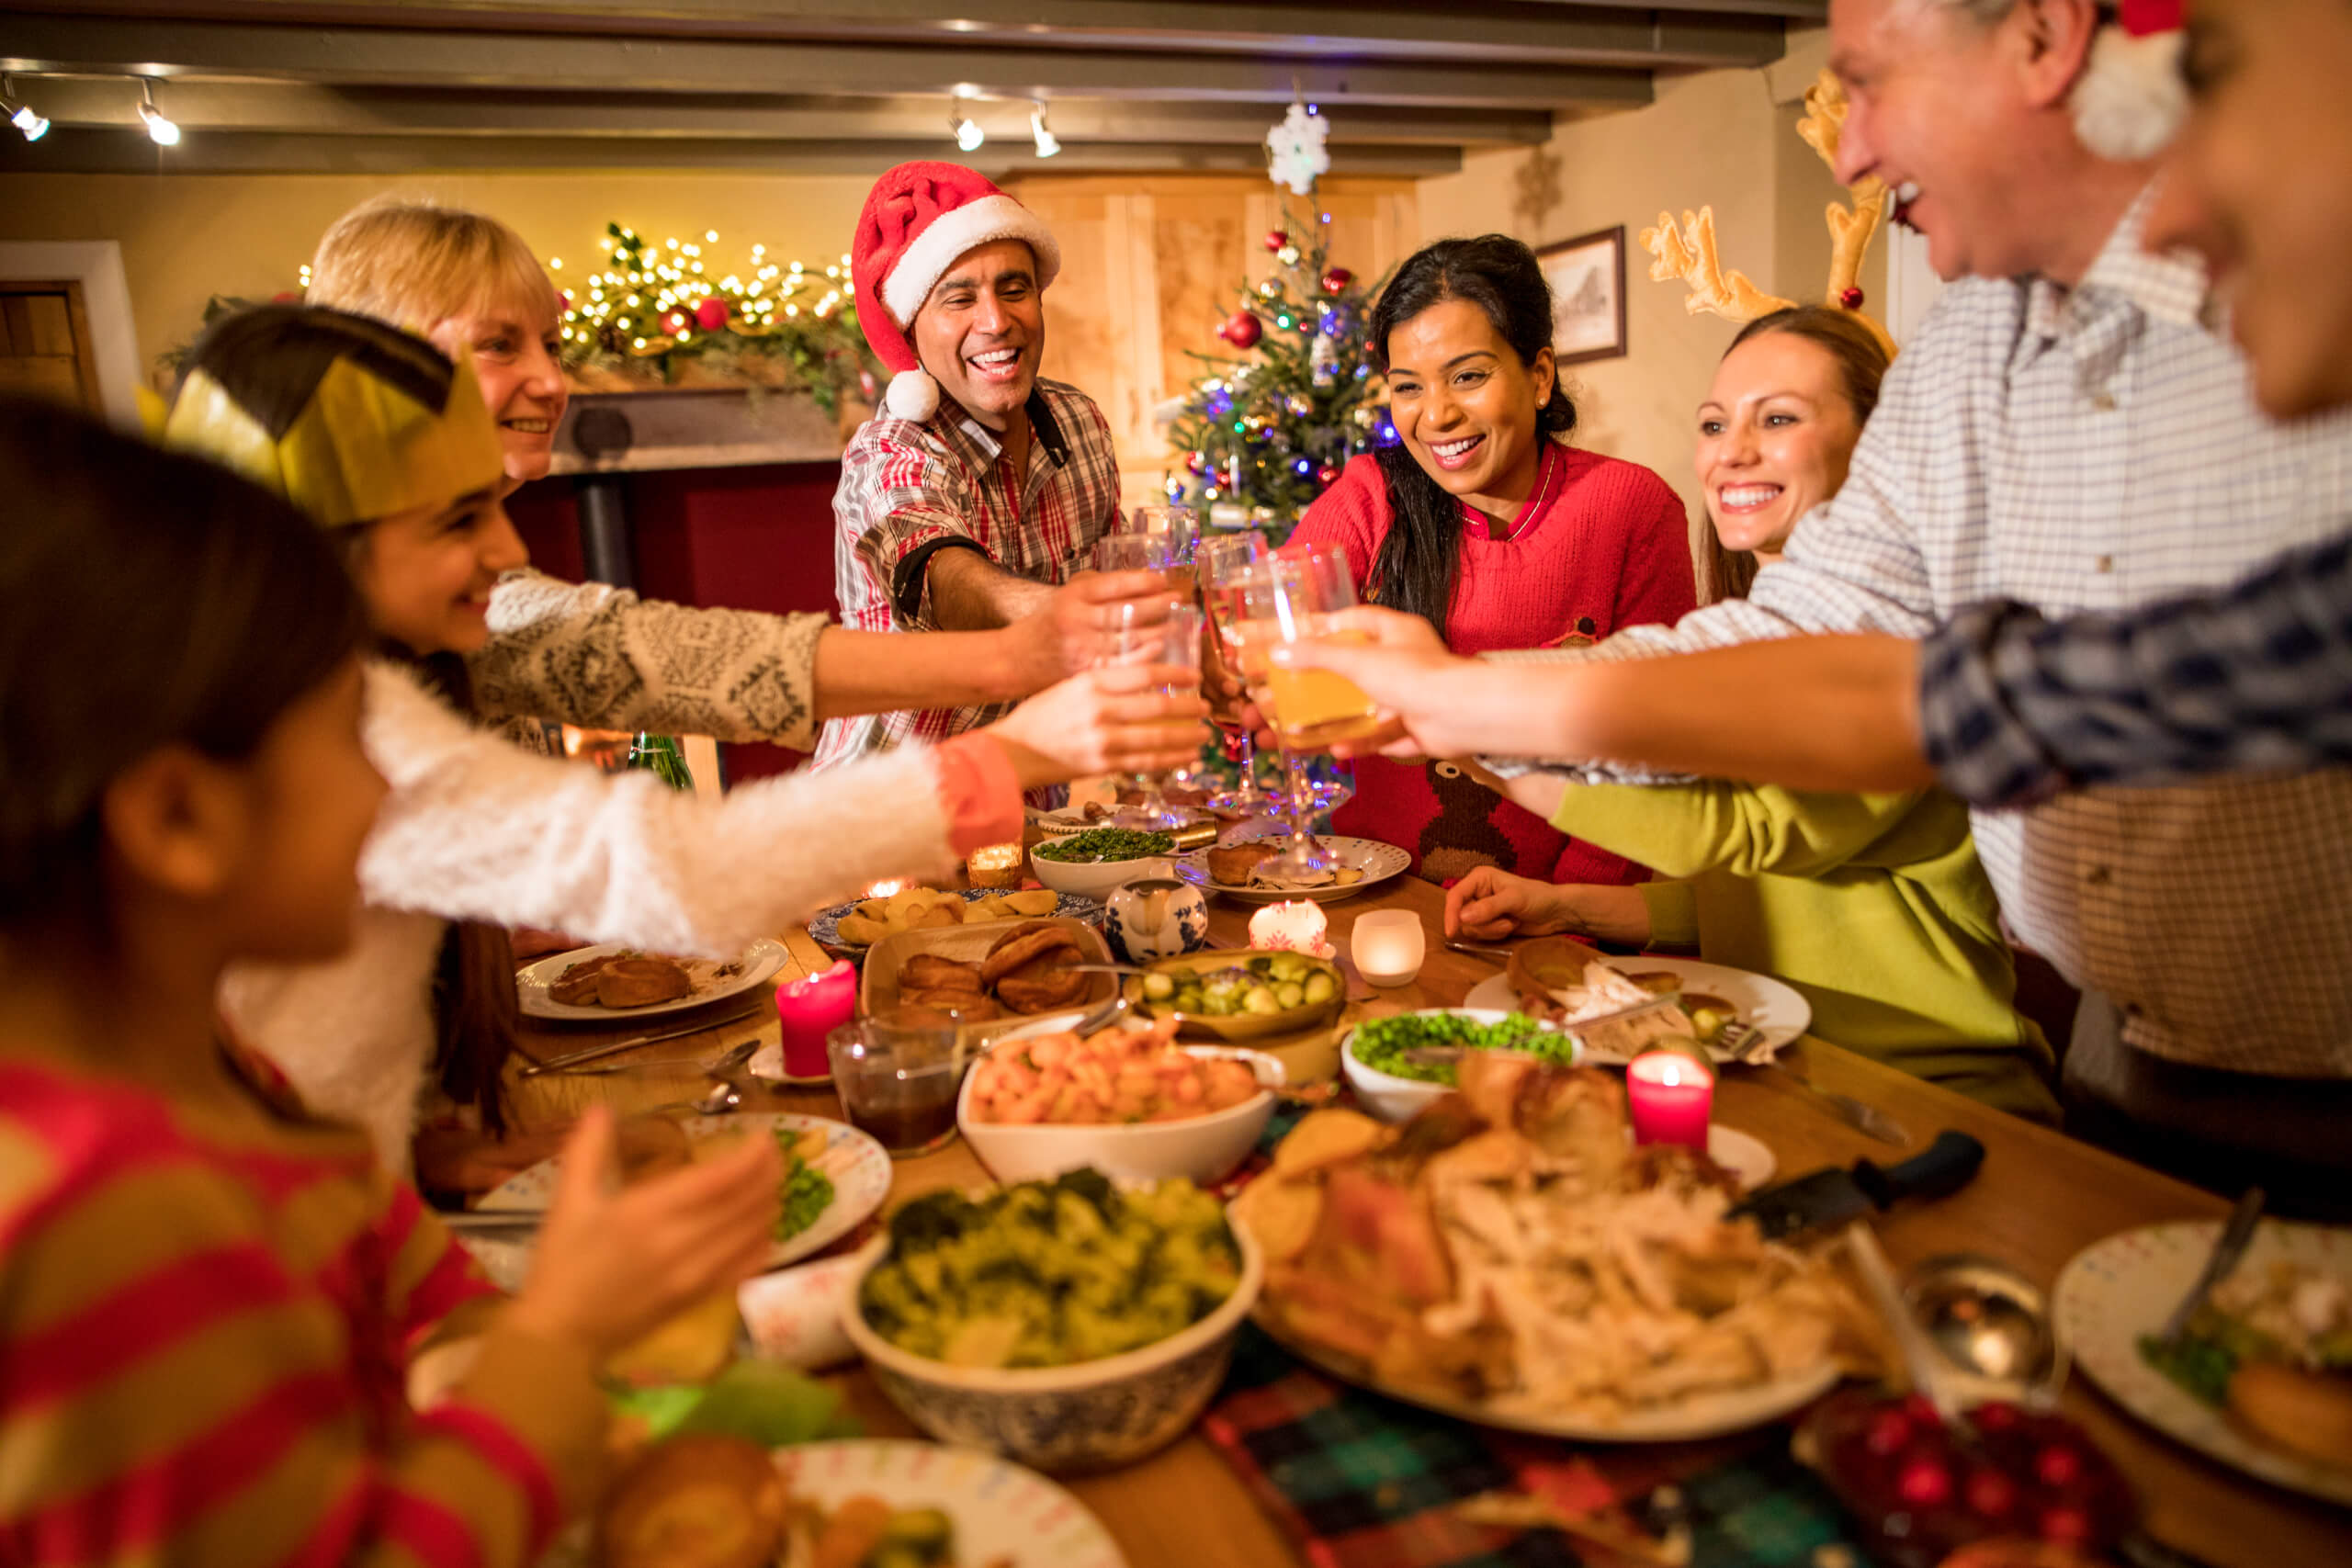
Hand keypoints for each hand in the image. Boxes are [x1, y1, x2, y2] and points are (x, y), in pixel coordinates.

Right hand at [503, 1108, 780, 1359]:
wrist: (561, 1335)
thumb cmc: (563, 1263)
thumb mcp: (568, 1201)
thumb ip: (588, 1149)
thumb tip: (602, 1107)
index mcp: (649, 1212)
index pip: (721, 1179)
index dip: (752, 1156)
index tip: (764, 1136)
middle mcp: (682, 1242)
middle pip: (747, 1202)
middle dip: (769, 1173)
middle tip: (772, 1154)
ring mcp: (696, 1274)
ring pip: (755, 1232)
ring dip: (770, 1203)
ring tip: (769, 1183)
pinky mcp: (700, 1298)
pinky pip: (748, 1267)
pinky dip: (764, 1242)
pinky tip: (763, 1227)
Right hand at [984, 663, 1209, 789]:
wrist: (1011, 752)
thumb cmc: (1040, 715)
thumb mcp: (1070, 686)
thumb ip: (1105, 682)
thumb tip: (1146, 677)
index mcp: (1091, 682)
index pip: (1144, 673)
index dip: (1176, 674)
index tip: (1195, 676)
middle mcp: (1099, 710)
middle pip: (1157, 706)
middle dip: (1189, 708)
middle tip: (1206, 707)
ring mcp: (1102, 740)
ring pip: (1157, 738)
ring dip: (1186, 737)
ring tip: (1203, 735)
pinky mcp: (1102, 766)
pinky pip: (1145, 763)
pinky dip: (1171, 760)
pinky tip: (1187, 757)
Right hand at [1000, 570, 1176, 695]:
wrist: (1015, 660)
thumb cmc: (1046, 625)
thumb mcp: (1064, 596)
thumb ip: (1095, 587)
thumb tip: (1139, 580)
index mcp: (1072, 597)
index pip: (1113, 585)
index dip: (1142, 582)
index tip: (1163, 580)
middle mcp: (1077, 621)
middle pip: (1125, 612)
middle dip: (1157, 605)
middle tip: (1179, 600)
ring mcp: (1081, 648)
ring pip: (1127, 639)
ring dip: (1157, 632)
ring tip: (1178, 625)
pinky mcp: (1085, 672)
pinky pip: (1120, 666)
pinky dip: (1143, 659)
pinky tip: (1161, 653)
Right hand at [1263, 606, 1469, 758]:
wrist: (1461, 716)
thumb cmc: (1416, 675)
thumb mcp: (1359, 658)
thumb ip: (1318, 655)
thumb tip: (1279, 651)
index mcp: (1394, 632)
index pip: (1352, 620)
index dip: (1321, 627)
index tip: (1292, 636)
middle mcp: (1403, 661)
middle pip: (1349, 671)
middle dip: (1312, 686)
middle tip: (1279, 694)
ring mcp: (1409, 695)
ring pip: (1359, 709)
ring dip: (1326, 721)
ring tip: (1290, 733)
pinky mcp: (1415, 727)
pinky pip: (1379, 736)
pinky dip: (1358, 742)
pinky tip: (1336, 749)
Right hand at [1445, 866, 1579, 940]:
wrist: (1556, 913)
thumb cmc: (1538, 897)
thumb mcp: (1514, 899)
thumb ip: (1489, 908)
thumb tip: (1463, 917)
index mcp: (1479, 879)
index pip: (1455, 896)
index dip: (1451, 914)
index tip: (1452, 931)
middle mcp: (1477, 893)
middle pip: (1461, 916)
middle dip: (1484, 924)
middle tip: (1505, 922)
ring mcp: (1482, 910)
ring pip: (1471, 929)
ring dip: (1492, 930)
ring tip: (1511, 922)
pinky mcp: (1489, 924)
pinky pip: (1481, 936)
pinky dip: (1495, 935)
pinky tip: (1511, 926)